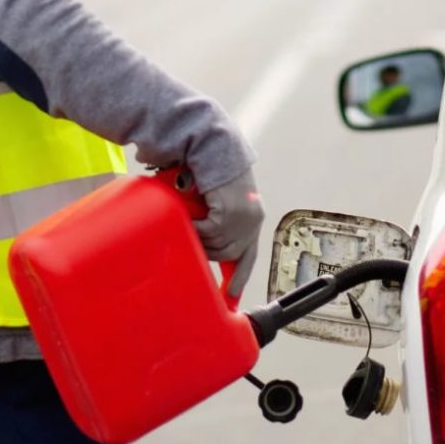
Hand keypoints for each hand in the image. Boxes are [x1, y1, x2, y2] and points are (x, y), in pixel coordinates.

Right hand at [193, 169, 263, 297]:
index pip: (248, 255)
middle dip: (209, 250)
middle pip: (228, 254)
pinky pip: (207, 233)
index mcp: (252, 218)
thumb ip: (215, 221)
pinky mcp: (230, 215)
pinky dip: (196, 226)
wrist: (212, 147)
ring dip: (200, 235)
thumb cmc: (209, 171)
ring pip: (215, 246)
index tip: (231, 296)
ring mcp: (243, 220)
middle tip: (194, 236)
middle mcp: (252, 221)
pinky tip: (193, 213)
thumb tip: (201, 243)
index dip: (239, 276)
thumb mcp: (217, 202)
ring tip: (192, 217)